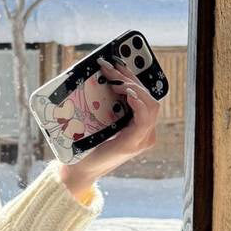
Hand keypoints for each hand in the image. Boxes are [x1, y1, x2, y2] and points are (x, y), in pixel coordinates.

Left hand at [58, 56, 163, 195]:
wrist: (79, 168)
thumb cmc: (87, 144)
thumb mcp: (99, 119)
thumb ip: (107, 103)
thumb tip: (100, 74)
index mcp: (138, 125)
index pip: (144, 96)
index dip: (133, 76)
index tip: (118, 62)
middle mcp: (145, 132)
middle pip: (148, 97)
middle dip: (131, 77)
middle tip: (111, 66)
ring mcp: (142, 139)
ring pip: (151, 105)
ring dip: (134, 88)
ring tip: (116, 80)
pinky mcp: (134, 143)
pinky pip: (145, 118)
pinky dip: (139, 103)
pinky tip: (128, 94)